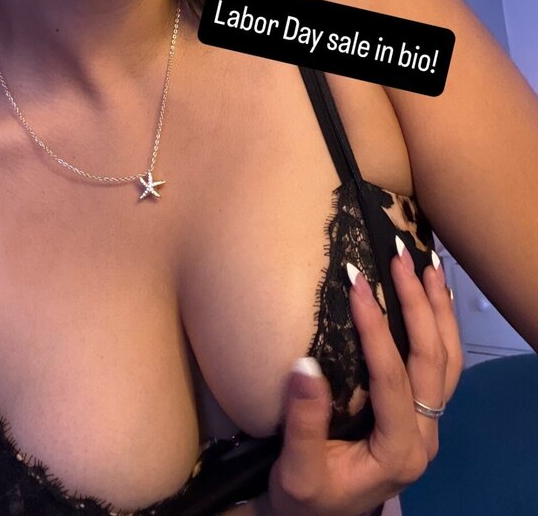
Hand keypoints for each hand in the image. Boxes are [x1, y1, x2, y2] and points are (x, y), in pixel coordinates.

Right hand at [264, 243, 463, 515]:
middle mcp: (425, 436)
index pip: (393, 378)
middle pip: (433, 360)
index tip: (356, 282)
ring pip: (449, 359)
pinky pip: (443, 365)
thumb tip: (303, 365)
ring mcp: (430, 424)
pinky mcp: (423, 413)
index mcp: (398, 451)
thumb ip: (304, 423)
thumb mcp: (297, 472)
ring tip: (425, 265)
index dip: (376, 328)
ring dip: (438, 308)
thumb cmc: (307, 499)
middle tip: (398, 257)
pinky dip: (441, 325)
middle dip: (417, 303)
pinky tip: (432, 295)